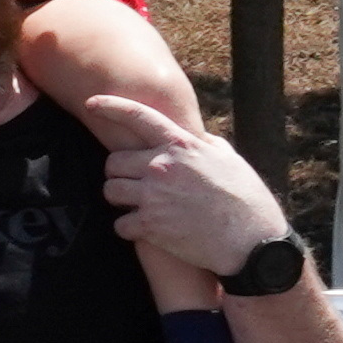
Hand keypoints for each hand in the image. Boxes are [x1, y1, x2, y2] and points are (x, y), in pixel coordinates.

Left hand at [83, 93, 286, 282]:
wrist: (252, 239)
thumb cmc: (244, 197)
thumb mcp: (228, 159)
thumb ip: (204, 145)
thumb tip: (195, 136)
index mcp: (181, 146)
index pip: (139, 117)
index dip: (110, 106)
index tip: (91, 104)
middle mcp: (162, 166)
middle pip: (113, 162)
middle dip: (120, 173)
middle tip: (135, 184)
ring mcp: (152, 196)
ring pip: (110, 191)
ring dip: (121, 200)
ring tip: (140, 205)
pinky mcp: (149, 225)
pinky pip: (119, 224)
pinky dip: (129, 228)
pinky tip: (146, 230)